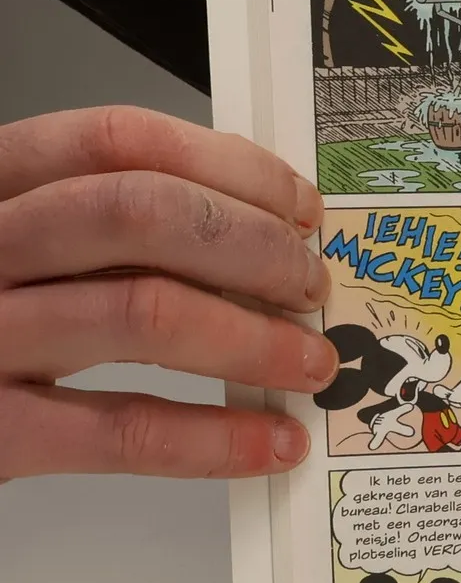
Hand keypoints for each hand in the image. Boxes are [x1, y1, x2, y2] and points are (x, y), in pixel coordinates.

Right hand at [0, 109, 333, 480]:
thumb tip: (251, 223)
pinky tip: (268, 441)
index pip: (117, 141)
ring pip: (143, 313)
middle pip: (140, 214)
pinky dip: (214, 438)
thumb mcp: (14, 242)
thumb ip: (102, 222)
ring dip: (253, 338)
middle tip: (309, 284)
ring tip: (307, 361)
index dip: (230, 167)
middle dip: (254, 247)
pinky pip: (120, 429)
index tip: (298, 206)